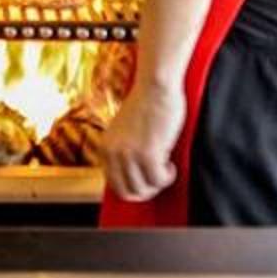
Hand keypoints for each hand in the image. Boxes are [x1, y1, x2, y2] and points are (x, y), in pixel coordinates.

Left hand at [101, 75, 189, 204]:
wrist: (156, 84)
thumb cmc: (147, 102)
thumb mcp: (125, 131)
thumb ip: (124, 151)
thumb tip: (133, 176)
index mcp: (105, 147)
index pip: (114, 185)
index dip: (132, 189)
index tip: (145, 185)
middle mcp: (114, 153)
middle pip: (128, 193)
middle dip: (146, 191)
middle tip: (158, 180)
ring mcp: (130, 154)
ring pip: (144, 189)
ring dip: (158, 183)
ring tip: (165, 169)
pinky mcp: (148, 153)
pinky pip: (159, 180)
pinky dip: (167, 176)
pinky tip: (170, 164)